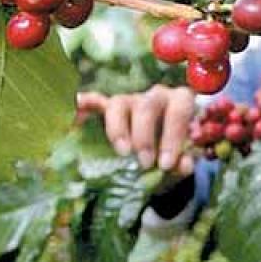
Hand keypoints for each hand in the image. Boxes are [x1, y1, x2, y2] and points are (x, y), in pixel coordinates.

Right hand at [76, 85, 195, 175]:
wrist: (155, 158)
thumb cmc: (169, 156)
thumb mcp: (178, 162)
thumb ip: (182, 162)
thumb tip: (183, 165)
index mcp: (179, 103)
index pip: (180, 108)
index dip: (174, 135)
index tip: (166, 164)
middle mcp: (155, 96)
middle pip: (147, 105)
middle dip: (145, 136)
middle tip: (144, 163)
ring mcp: (130, 100)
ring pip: (119, 102)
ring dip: (118, 128)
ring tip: (122, 152)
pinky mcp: (106, 108)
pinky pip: (94, 101)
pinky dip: (85, 104)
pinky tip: (77, 108)